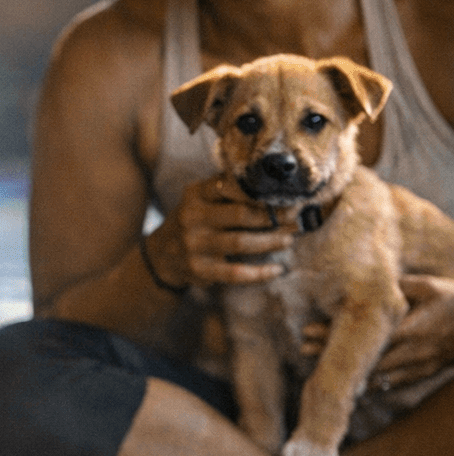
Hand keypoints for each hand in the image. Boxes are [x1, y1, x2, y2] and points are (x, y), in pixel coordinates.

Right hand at [169, 174, 296, 285]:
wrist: (161, 256)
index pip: (229, 186)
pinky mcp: (199, 269)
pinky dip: (259, 273)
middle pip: (240, 214)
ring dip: (270, 241)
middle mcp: (191, 218)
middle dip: (272, 217)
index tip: (285, 194)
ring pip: (241, 242)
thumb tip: (272, 183)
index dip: (260, 191)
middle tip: (294, 217)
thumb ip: (226, 190)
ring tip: (288, 239)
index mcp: (194, 195)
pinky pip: (235, 273)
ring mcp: (194, 245)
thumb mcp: (199, 199)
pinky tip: (277, 269)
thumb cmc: (193, 222)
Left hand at [298, 275, 453, 389]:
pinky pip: (392, 383)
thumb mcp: (432, 287)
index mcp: (411, 329)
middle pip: (363, 358)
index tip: (309, 330)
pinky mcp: (424, 373)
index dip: (336, 335)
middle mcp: (412, 352)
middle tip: (304, 349)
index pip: (364, 336)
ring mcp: (418, 366)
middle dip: (333, 355)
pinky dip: (370, 383)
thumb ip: (404, 285)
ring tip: (320, 366)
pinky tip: (351, 382)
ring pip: (375, 375)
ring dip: (348, 372)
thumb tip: (374, 281)